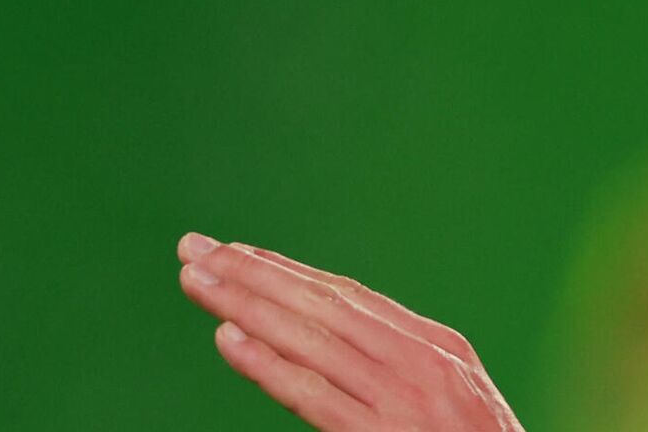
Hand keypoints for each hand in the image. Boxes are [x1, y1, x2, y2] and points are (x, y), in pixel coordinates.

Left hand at [176, 231, 525, 430]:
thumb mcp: (453, 398)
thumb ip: (401, 367)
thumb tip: (334, 339)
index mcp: (439, 346)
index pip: (348, 296)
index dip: (286, 272)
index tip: (236, 253)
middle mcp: (422, 362)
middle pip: (322, 303)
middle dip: (252, 273)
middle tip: (194, 248)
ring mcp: (405, 400)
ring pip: (311, 338)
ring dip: (244, 304)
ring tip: (196, 281)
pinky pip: (315, 395)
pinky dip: (268, 364)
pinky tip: (228, 339)